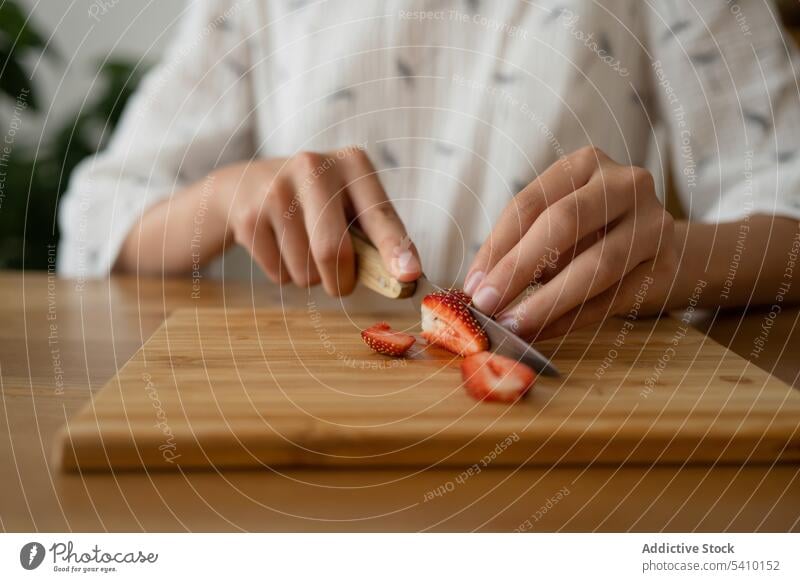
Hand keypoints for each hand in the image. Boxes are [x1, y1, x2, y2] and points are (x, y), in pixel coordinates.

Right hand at [213, 146, 420, 295]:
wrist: (247, 186)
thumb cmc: (318, 204)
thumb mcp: (349, 204)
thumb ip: (376, 238)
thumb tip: (406, 279)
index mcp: (352, 163)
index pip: (379, 214)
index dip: (394, 248)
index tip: (409, 275)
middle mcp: (313, 167)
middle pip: (333, 251)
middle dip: (341, 281)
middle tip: (340, 283)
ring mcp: (276, 190)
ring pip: (306, 271)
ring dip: (311, 277)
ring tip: (302, 247)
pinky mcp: (249, 216)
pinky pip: (279, 275)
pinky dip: (285, 275)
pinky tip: (279, 246)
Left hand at [464, 146, 677, 339]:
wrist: (660, 248)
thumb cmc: (590, 234)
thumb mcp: (553, 225)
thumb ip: (520, 246)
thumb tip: (478, 286)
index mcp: (585, 164)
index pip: (530, 203)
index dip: (497, 246)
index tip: (472, 283)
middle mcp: (625, 184)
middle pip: (564, 223)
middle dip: (519, 268)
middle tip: (487, 304)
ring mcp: (653, 223)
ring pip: (596, 265)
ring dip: (547, 301)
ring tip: (514, 325)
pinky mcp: (666, 266)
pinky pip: (612, 298)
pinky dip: (572, 319)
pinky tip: (543, 331)